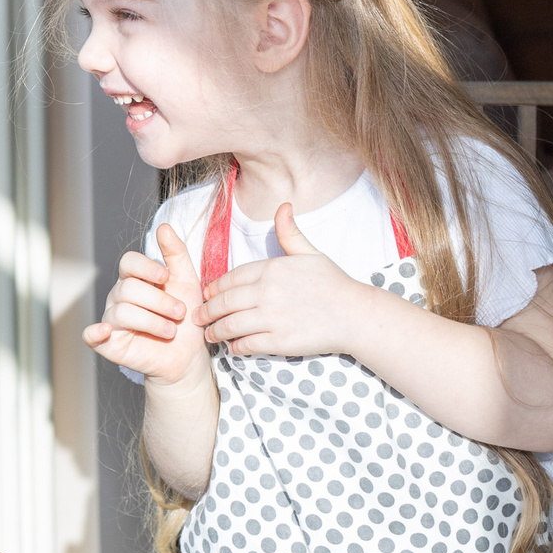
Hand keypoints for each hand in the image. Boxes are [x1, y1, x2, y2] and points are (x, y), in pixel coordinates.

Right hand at [82, 225, 209, 388]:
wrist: (188, 356)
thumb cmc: (186, 318)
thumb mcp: (186, 282)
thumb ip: (175, 254)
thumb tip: (164, 226)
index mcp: (134, 279)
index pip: (128, 262)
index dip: (146, 267)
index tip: (166, 277)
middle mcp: (119, 296)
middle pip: (129, 288)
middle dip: (160, 301)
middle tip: (180, 313)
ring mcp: (111, 319)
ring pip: (122, 311)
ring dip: (153, 321)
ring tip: (170, 331)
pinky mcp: (108, 343)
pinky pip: (91, 335)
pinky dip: (95, 332)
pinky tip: (106, 330)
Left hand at [195, 203, 365, 356]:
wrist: (355, 315)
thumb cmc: (333, 283)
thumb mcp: (311, 253)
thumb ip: (290, 233)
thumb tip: (283, 206)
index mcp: (272, 268)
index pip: (231, 278)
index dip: (215, 287)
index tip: (206, 294)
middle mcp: (267, 292)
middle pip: (225, 302)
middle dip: (207, 311)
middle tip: (198, 317)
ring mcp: (272, 317)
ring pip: (231, 325)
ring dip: (216, 331)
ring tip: (209, 335)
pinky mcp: (279, 341)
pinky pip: (247, 344)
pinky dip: (235, 347)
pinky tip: (232, 347)